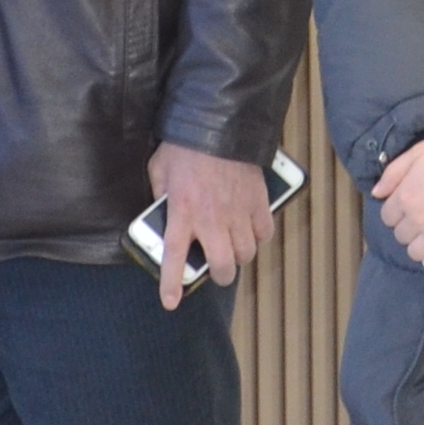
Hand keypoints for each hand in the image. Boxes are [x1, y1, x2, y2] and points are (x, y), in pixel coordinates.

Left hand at [147, 143, 282, 306]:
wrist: (219, 123)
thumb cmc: (185, 146)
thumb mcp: (159, 170)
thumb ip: (159, 195)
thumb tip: (161, 210)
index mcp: (182, 214)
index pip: (174, 259)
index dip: (172, 285)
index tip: (171, 301)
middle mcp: (211, 220)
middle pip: (222, 267)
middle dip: (219, 275)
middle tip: (216, 269)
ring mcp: (238, 213)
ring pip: (246, 254)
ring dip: (239, 255)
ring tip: (233, 246)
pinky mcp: (258, 202)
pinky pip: (264, 232)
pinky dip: (258, 235)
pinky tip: (251, 228)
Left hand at [373, 134, 423, 320]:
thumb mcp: (416, 152)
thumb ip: (393, 173)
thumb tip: (377, 190)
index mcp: (404, 197)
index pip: (389, 213)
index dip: (397, 210)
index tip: (406, 206)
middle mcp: (419, 220)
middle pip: (404, 236)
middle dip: (410, 231)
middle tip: (422, 222)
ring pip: (422, 254)